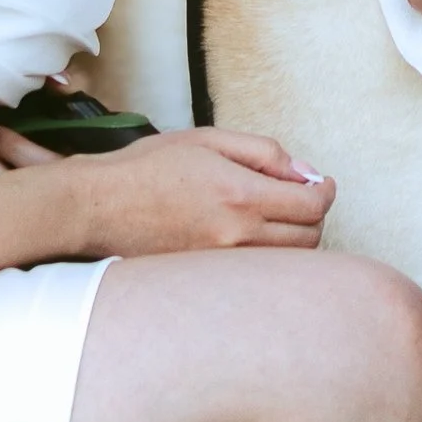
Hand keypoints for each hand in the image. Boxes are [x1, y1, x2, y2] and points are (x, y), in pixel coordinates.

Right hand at [0, 118, 333, 253]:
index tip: (321, 184)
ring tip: (275, 219)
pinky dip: (265, 259)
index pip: (312, 206)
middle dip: (313, 218)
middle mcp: (236, 236)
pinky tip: (250, 240)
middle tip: (300, 199)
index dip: (325, 192)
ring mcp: (222, 265)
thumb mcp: (207, 140)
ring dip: (292, 241)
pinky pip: (255, 277)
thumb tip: (304, 171)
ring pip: (285, 264)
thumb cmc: (147, 167)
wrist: (96, 207)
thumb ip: (262, 152)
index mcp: (240, 195)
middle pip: (308, 240)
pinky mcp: (207, 281)